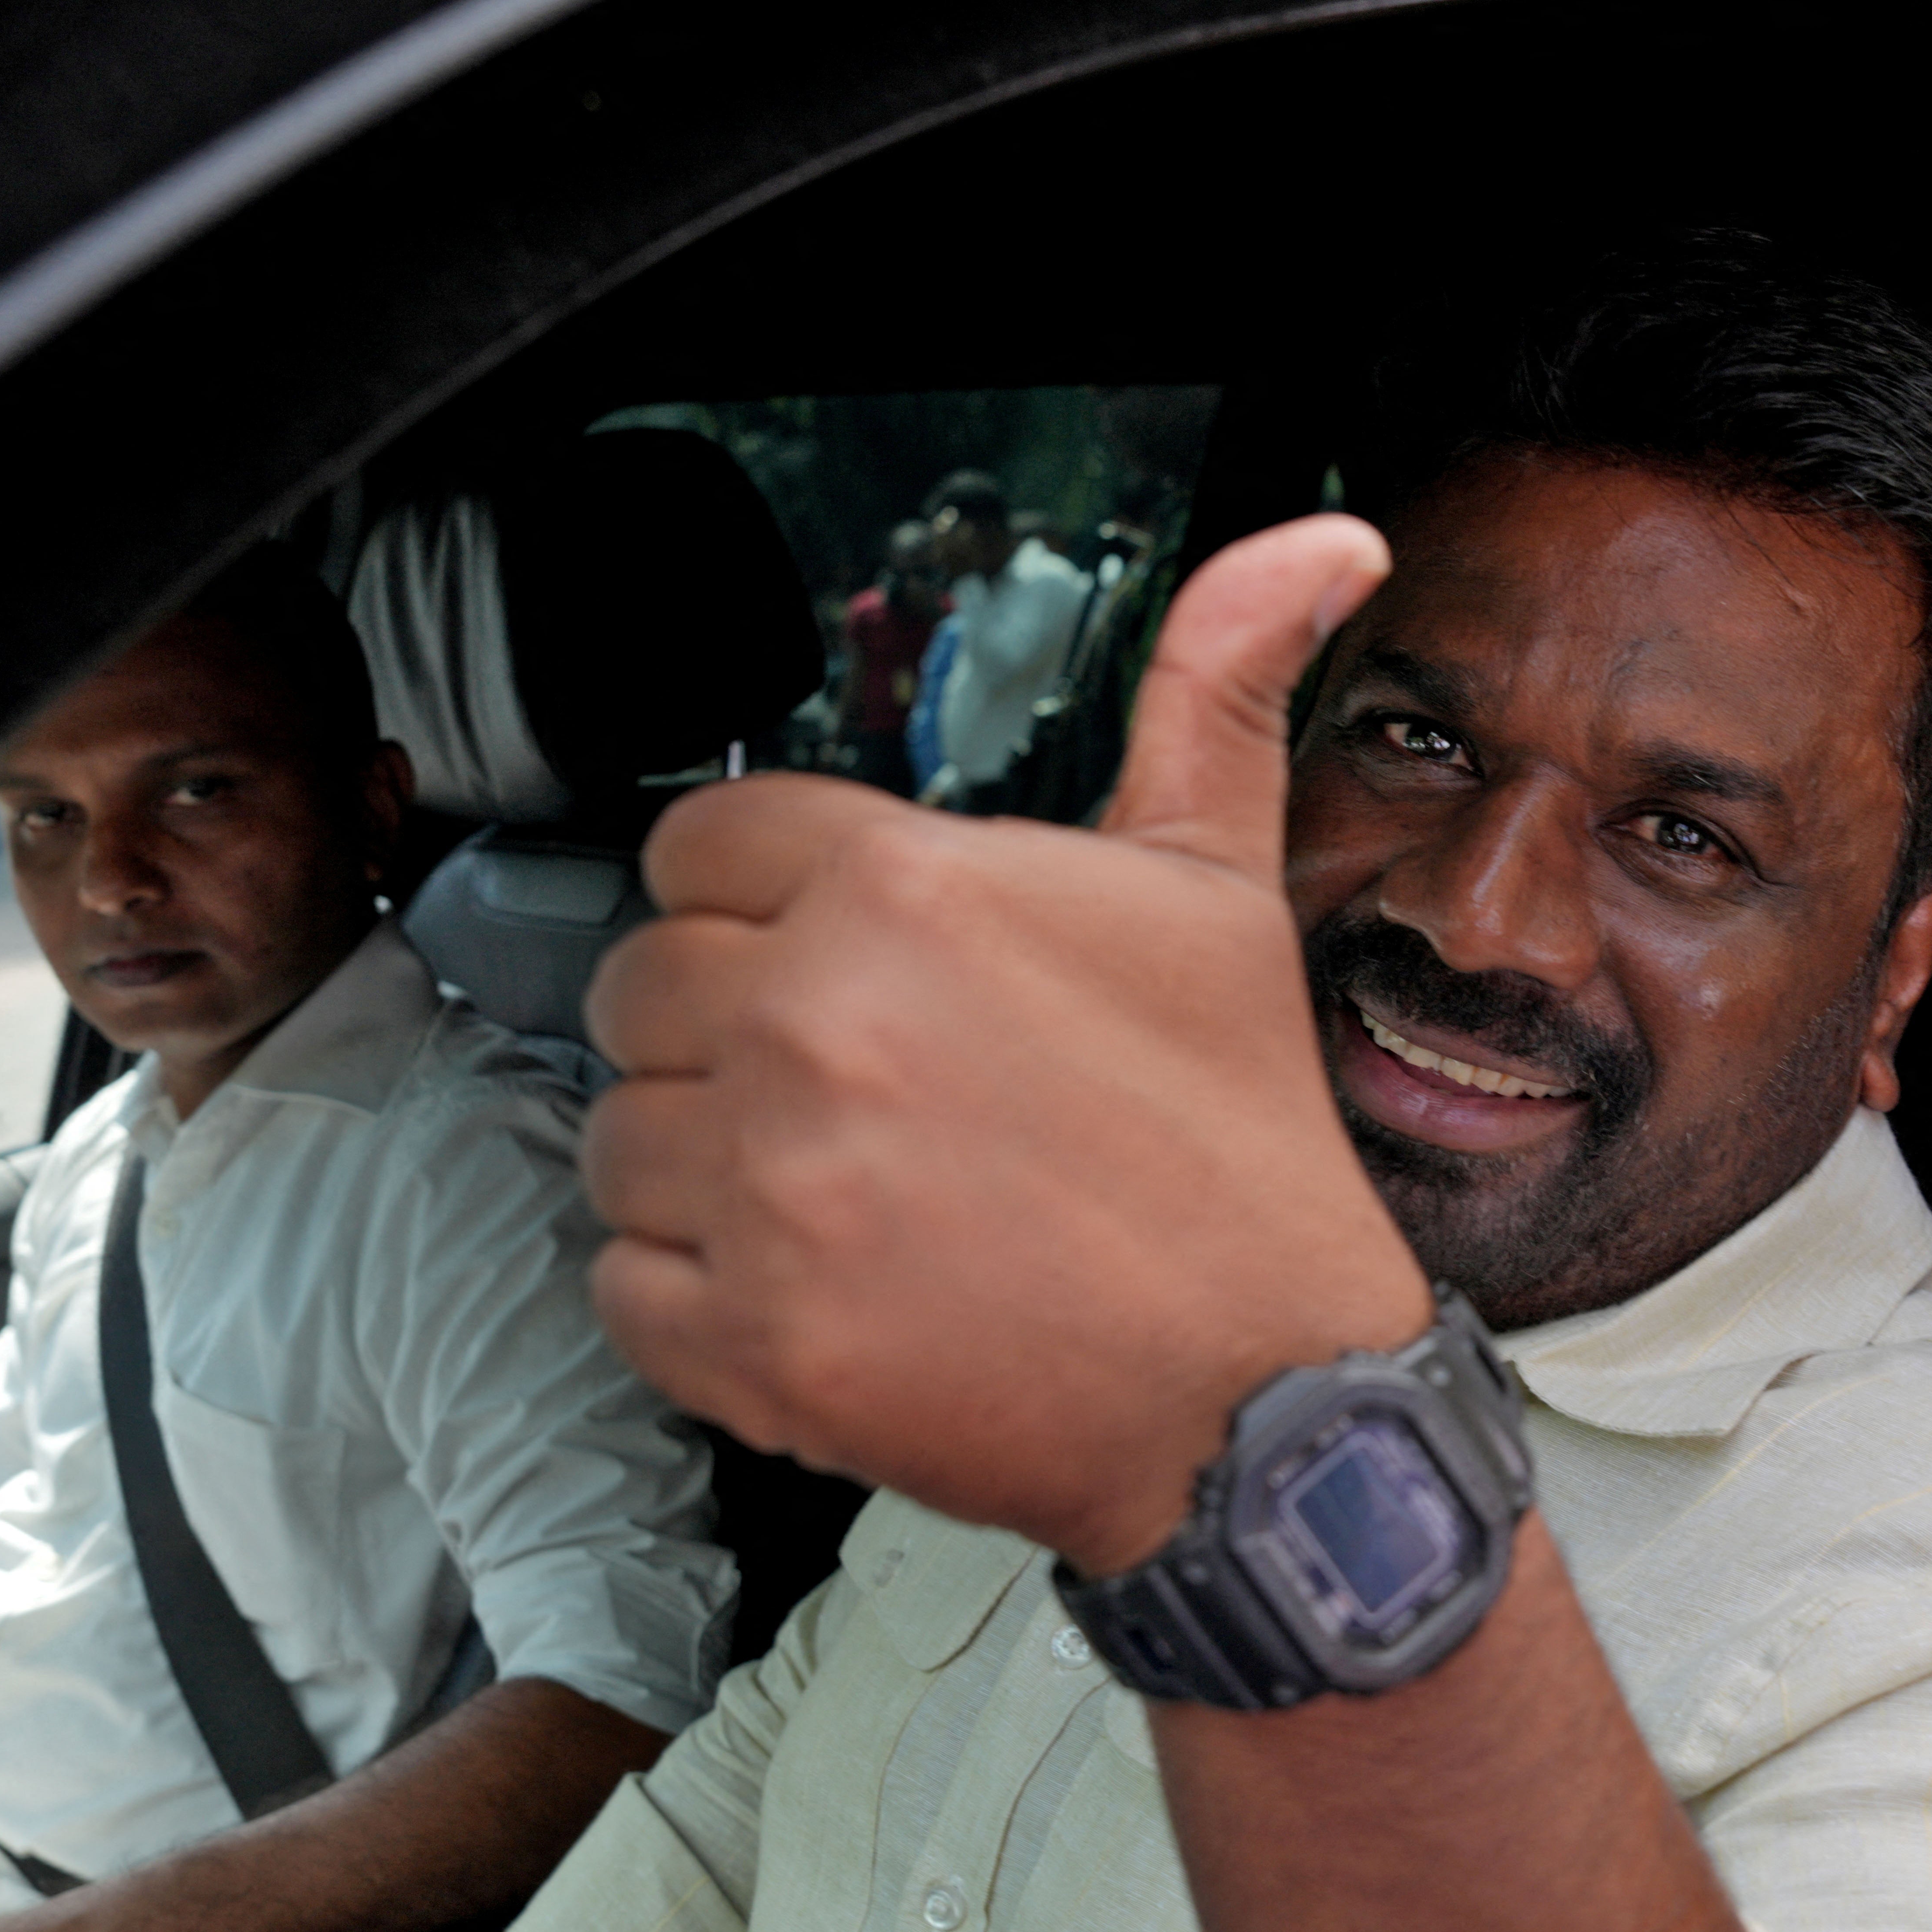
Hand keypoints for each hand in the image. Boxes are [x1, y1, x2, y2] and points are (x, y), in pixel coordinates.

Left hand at [584, 517, 1425, 1573]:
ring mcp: (772, 1184)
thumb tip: (1314, 541)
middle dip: (723, 1040)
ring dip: (704, 1174)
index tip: (818, 967)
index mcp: (905, 890)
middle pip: (637, 990)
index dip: (749, 905)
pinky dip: (695, 1302)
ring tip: (843, 1203)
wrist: (1269, 1390)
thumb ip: (1214, 690)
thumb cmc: (1238, 1145)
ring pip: (616, 1144)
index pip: (695, 846)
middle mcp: (815, 1019)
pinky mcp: (751, 1335)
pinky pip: (621, 1289)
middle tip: (847, 1100)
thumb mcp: (1220, 886)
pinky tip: (819, 1291)